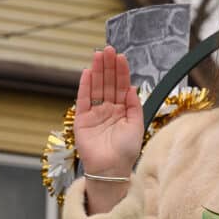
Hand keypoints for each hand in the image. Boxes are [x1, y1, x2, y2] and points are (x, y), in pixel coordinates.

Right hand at [75, 48, 143, 207]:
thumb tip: (131, 87)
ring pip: (96, 88)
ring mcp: (94, 113)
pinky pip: (83, 100)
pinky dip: (85, 86)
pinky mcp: (82, 120)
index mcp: (122, 110)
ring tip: (98, 55)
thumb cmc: (126, 150)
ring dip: (97, 71)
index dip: (121, 71)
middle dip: (108, 66)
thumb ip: (134, 106)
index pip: (121, 86)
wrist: (111, 169)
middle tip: (108, 49)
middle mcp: (108, 109)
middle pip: (108, 83)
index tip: (121, 56)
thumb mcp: (136, 126)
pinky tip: (87, 72)